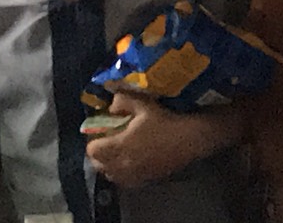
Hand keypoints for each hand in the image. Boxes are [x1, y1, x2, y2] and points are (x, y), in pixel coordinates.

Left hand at [85, 93, 233, 188]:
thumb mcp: (143, 104)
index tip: (101, 132)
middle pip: (99, 166)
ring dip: (110, 165)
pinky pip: (125, 181)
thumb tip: (110, 105)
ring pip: (111, 175)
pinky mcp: (145, 180)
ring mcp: (134, 175)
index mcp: (118, 146)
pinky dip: (123, 174)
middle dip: (100, 155)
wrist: (189, 140)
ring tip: (119, 153)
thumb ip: (122, 101)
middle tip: (108, 142)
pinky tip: (132, 163)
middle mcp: (122, 165)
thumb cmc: (165, 120)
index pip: (92, 150)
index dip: (93, 141)